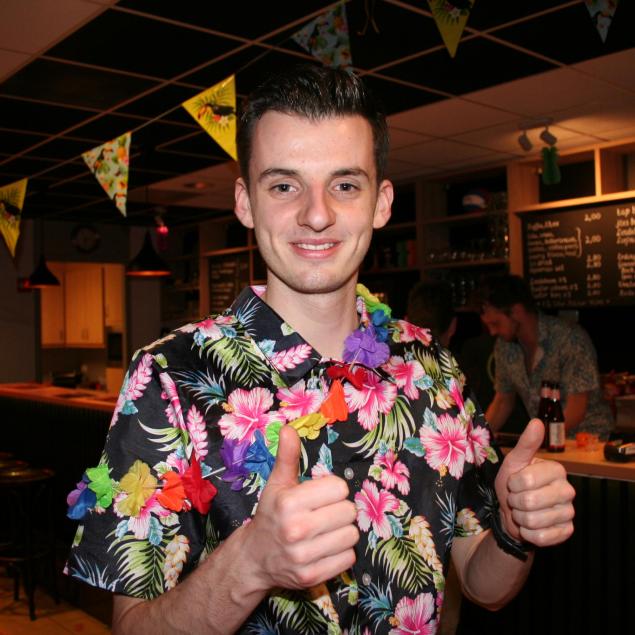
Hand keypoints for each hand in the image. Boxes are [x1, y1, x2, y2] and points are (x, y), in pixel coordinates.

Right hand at [244, 426, 358, 590]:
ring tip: (325, 531)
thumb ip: (287, 456)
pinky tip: (325, 547)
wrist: (254, 558)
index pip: (339, 488)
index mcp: (289, 503)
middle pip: (349, 512)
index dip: (332, 489)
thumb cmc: (271, 515)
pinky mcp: (312, 577)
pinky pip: (348, 558)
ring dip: (342, 531)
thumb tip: (289, 428)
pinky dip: (341, 552)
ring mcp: (304, 556)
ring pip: (352, 535)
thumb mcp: (277, 483)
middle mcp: (296, 530)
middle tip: (323, 514)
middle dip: (338, 510)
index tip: (320, 495)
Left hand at [494, 418, 574, 546]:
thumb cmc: (513, 484)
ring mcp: (569, 513)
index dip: (513, 484)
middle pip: (530, 502)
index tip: (514, 482)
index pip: (526, 480)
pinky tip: (531, 526)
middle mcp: (568, 490)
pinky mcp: (567, 532)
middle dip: (515, 502)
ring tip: (523, 511)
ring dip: (520, 518)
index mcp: (557, 470)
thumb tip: (537, 422)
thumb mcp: (514, 462)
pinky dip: (528, 533)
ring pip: (534, 521)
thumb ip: (526, 444)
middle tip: (517, 499)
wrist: (512, 513)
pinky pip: (541, 537)